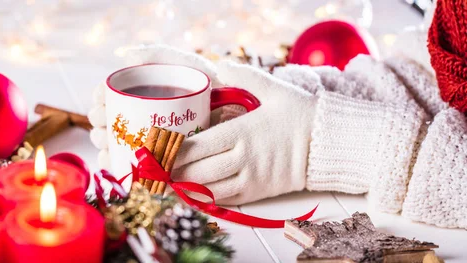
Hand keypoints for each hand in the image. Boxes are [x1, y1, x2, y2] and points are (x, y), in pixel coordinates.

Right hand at [88, 45, 222, 168]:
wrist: (245, 116)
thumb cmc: (220, 89)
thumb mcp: (190, 67)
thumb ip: (161, 55)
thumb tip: (125, 54)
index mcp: (146, 97)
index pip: (113, 95)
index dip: (100, 97)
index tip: (100, 100)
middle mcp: (144, 119)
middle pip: (110, 121)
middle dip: (99, 122)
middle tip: (103, 123)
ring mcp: (150, 144)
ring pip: (116, 145)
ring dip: (103, 144)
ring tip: (106, 143)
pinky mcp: (159, 166)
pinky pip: (132, 170)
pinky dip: (117, 167)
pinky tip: (113, 163)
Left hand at [172, 61, 316, 204]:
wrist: (330, 144)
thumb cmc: (301, 114)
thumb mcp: (274, 89)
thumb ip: (245, 77)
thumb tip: (220, 65)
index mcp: (241, 132)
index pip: (197, 146)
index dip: (173, 152)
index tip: (158, 149)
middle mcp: (242, 158)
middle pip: (196, 172)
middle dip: (173, 172)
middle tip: (157, 168)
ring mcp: (250, 179)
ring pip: (207, 190)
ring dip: (185, 188)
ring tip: (169, 182)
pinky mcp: (257, 192)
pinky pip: (225, 200)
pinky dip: (206, 198)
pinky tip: (193, 193)